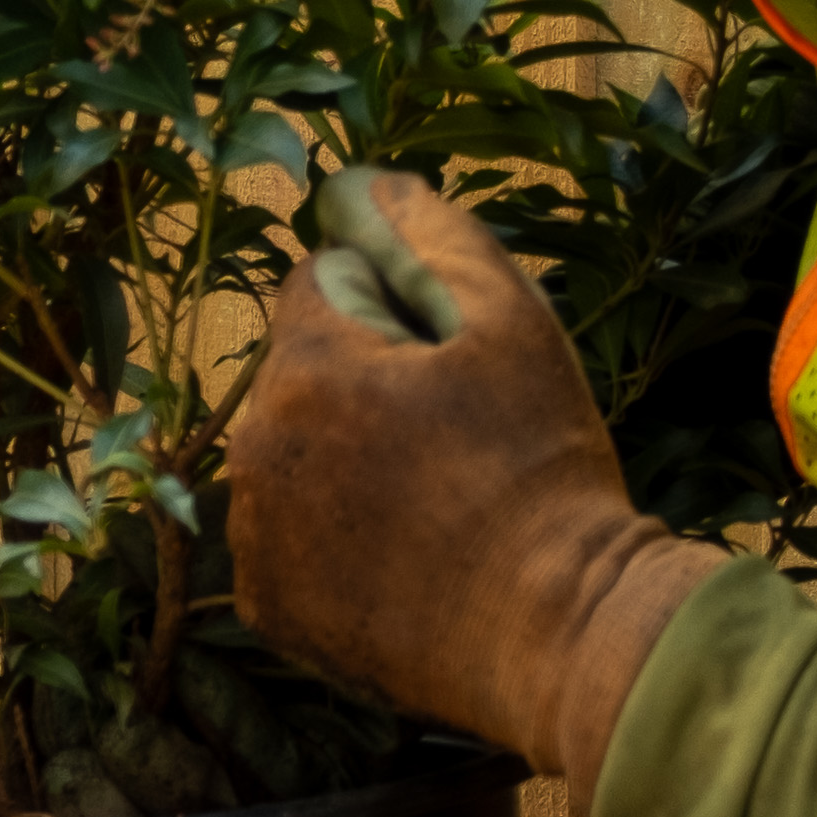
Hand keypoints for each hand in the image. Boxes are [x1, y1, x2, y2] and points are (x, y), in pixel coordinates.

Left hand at [226, 172, 722, 784]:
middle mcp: (255, 449)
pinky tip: (411, 555)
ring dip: (348, 455)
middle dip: (367, 380)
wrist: (561, 633)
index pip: (327, 282)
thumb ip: (426, 234)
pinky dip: (335, 536)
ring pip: (296, 450)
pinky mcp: (272, 607)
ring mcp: (256, 537)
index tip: (458, 365)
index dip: (401, 309)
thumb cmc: (544, 469)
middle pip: (304, 368)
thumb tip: (361, 183)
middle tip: (460, 438)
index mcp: (307, 367)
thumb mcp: (510, 323)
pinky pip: (291, 535)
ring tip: (440, 501)